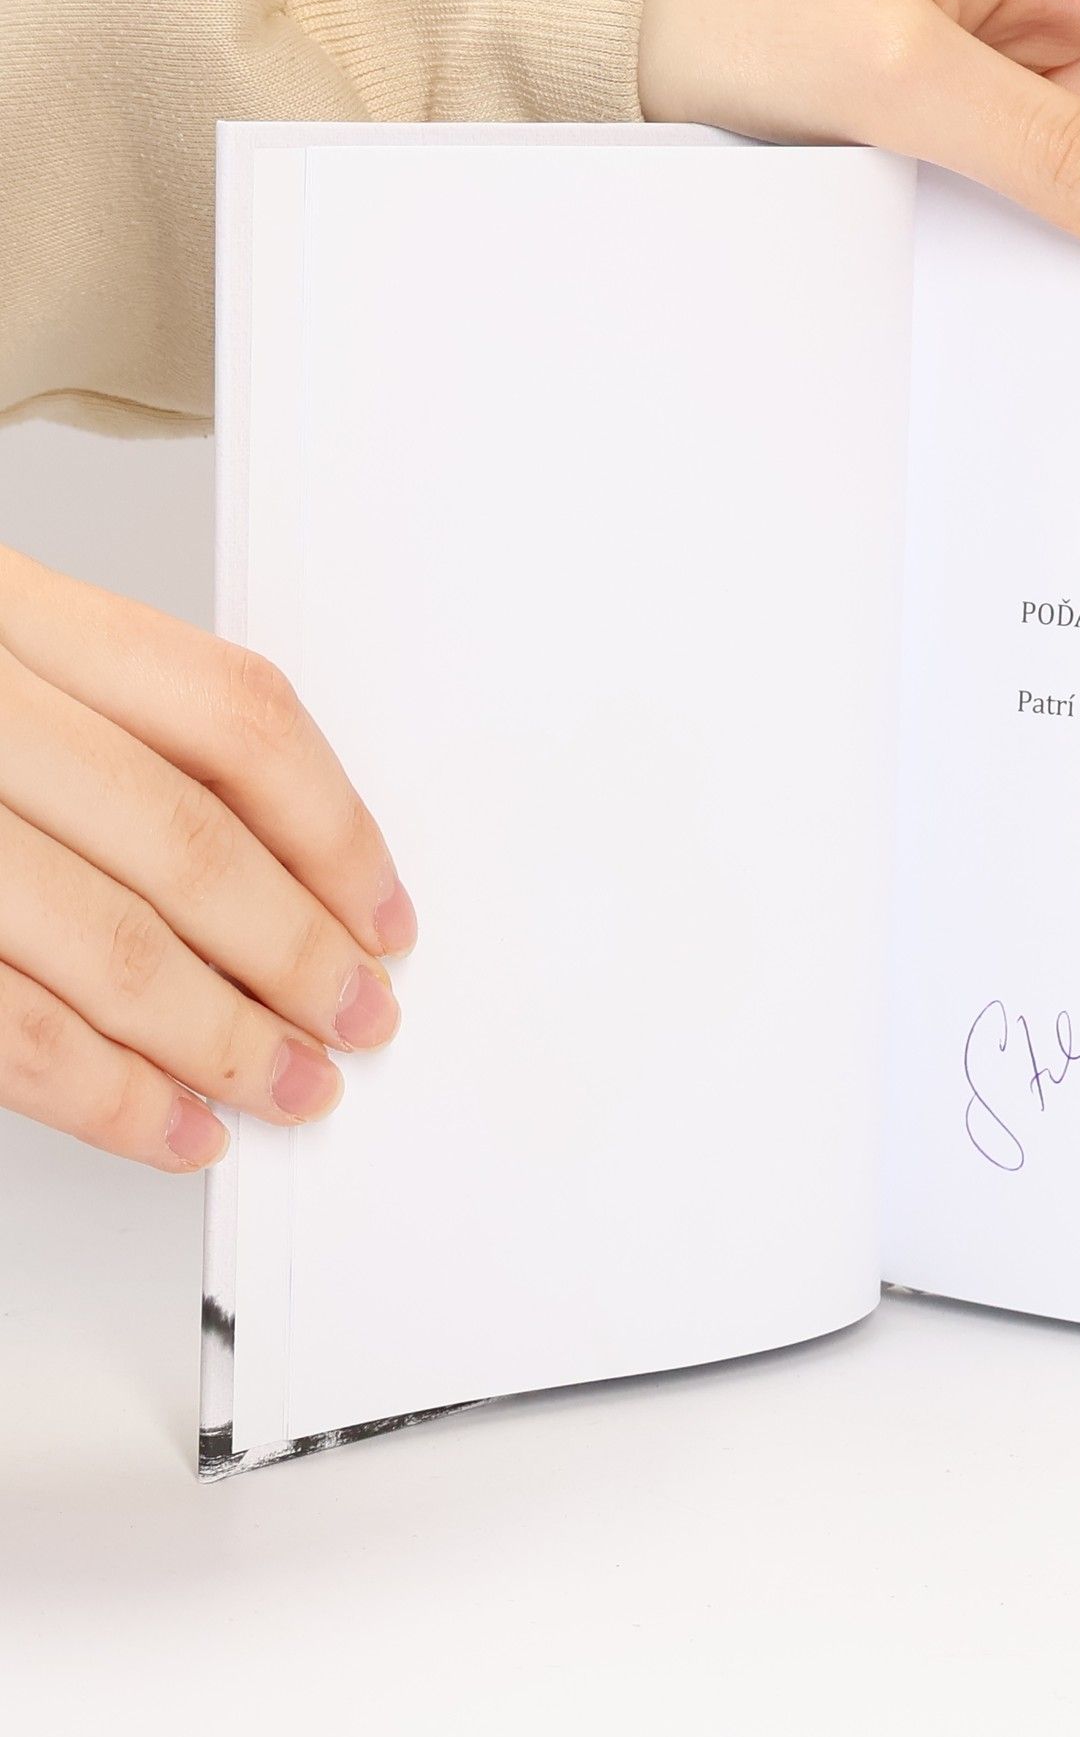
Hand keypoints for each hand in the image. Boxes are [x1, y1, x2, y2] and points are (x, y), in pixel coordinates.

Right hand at [0, 546, 412, 1170]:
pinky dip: (106, 1095)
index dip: (335, 830)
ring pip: (105, 945)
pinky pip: (8, 1026)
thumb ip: (113, 734)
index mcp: (12, 611)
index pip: (234, 716)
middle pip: (187, 840)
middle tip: (357, 1019)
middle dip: (297, 954)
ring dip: (219, 1040)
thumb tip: (289, 873)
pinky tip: (173, 1125)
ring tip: (288, 1087)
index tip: (384, 913)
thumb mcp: (0, 656)